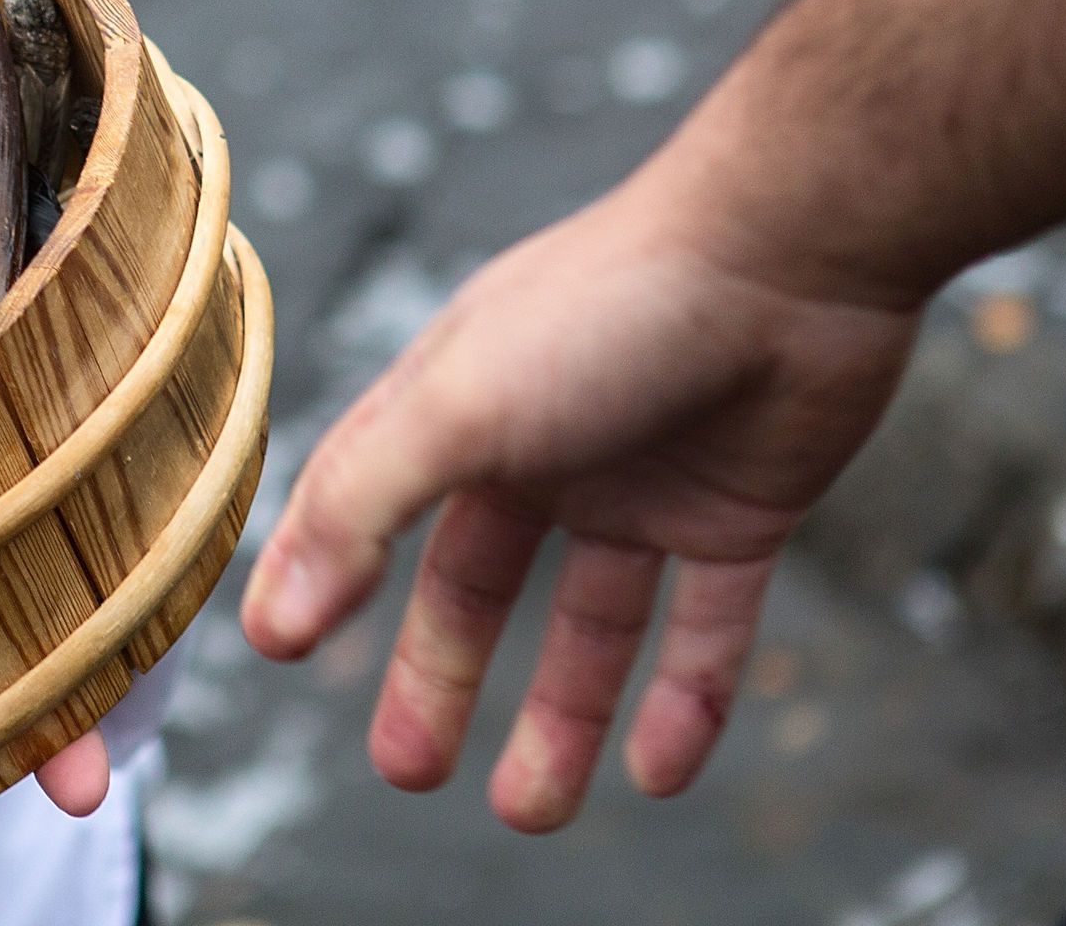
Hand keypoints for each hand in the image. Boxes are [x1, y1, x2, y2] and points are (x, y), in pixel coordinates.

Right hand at [237, 170, 918, 828]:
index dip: (324, 575)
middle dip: (439, 680)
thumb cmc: (608, 309)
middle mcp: (545, 447)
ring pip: (592, 626)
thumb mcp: (456, 410)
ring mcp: (643, 484)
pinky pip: (707, 629)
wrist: (793, 253)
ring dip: (561, 719)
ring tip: (528, 813)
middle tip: (410, 772)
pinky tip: (657, 773)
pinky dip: (685, 702)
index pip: (371, 505)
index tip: (283, 651)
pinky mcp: (738, 513)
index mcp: (460, 406)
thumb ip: (362, 513)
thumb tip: (271, 621)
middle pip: (477, 585)